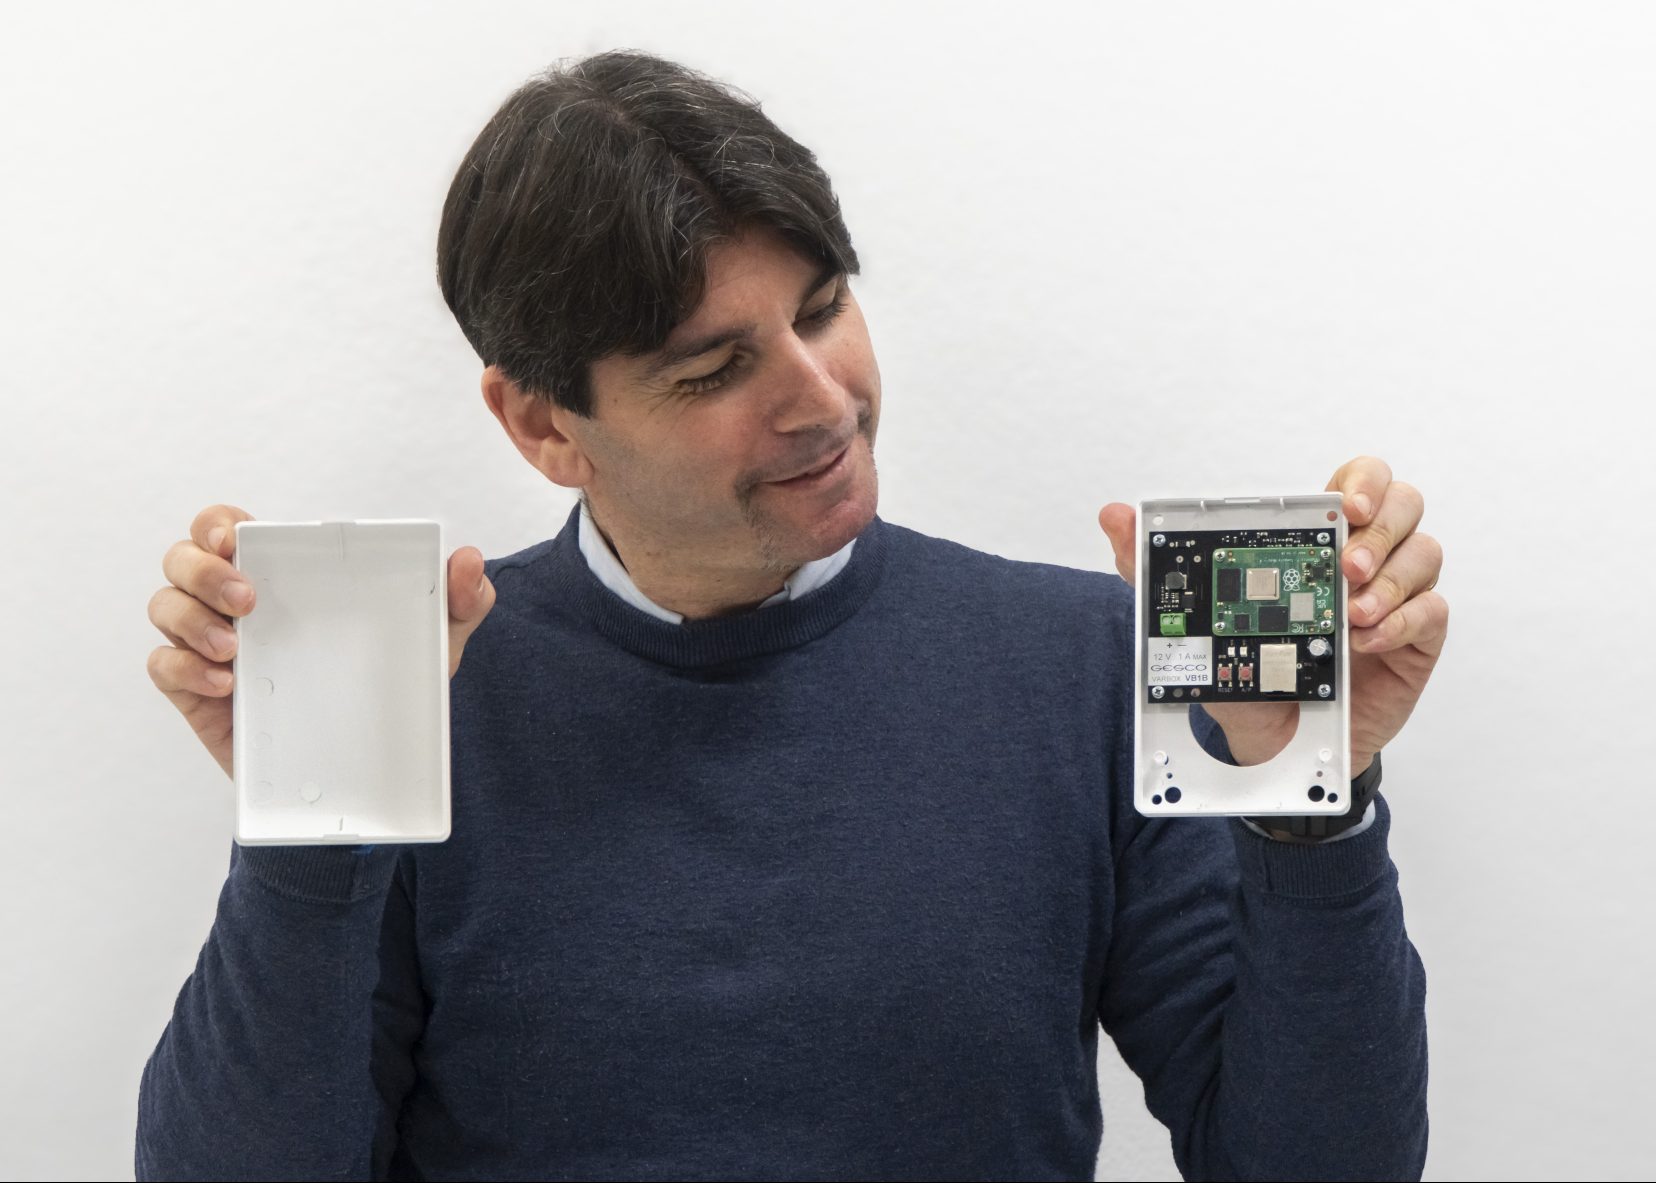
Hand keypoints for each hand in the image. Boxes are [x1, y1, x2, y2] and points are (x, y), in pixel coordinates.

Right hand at [146, 505, 497, 779]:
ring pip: (163, 606)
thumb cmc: (386, 685)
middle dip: (201, 569)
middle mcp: (233, 602)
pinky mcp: (196, 692)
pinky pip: (162, 667)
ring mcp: (209, 645)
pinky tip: (227, 683)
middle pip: (181, 559)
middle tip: (249, 599)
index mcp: (279, 574)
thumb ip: (459, 600)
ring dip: (190, 619)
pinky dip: (185, 668)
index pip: (225, 527)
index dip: (217, 523)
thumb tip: (470, 560)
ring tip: (237, 650)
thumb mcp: (431, 643)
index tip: (236, 537)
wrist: (365, 766)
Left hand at [1098, 457, 1447, 775]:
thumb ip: (1152, 571)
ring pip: (1425, 553)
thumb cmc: (1250, 675)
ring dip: (1391, 578)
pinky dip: (1403, 621)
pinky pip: (1433, 612)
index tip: (1345, 506)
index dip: (1362, 481)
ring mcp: (1395, 597)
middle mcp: (1364, 560)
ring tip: (1351, 614)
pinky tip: (1366, 641)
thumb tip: (1114, 517)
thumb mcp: (1197, 626)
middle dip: (1380, 529)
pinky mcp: (1417, 639)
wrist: (1278, 747)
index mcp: (1318, 542)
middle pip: (1404, 505)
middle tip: (1345, 567)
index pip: (1358, 483)